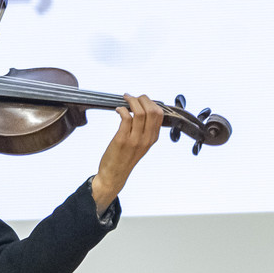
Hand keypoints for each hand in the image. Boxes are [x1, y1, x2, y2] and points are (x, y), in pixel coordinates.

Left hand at [90, 93, 162, 213]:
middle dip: (143, 99)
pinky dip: (122, 109)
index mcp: (152, 138)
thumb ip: (143, 130)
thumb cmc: (125, 158)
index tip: (141, 100)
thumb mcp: (140, 145)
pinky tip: (118, 110)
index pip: (160, 115)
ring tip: (125, 99)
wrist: (114, 175)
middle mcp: (146, 139)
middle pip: (152, 111)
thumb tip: (140, 110)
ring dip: (132, 101)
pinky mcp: (122, 140)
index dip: (150, 103)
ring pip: (140, 112)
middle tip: (133, 97)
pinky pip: (126, 117)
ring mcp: (135, 140)